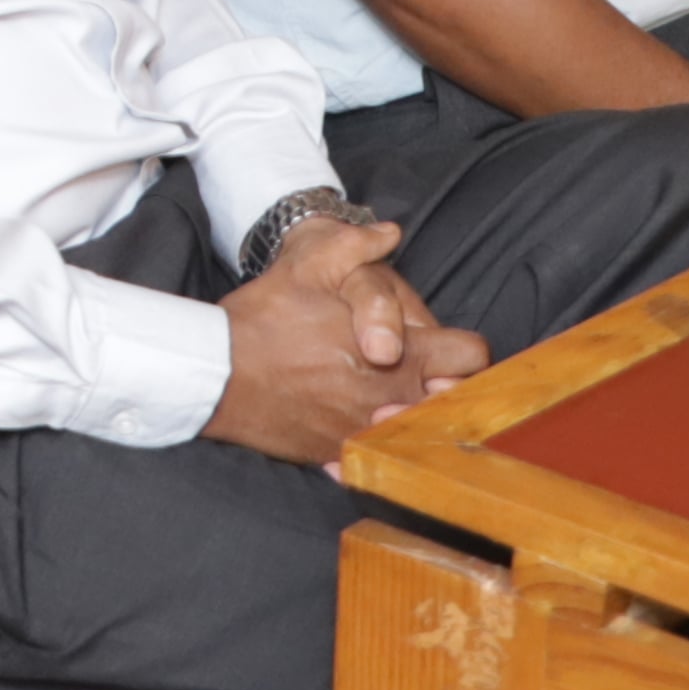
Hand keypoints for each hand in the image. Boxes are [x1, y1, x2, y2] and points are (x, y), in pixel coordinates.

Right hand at [202, 212, 479, 470]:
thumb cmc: (265, 318)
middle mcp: (395, 396)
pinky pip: (379, 457)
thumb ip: (356, 244)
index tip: (441, 346)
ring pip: (422, 434)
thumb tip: (391, 231)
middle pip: (458, 403)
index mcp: (402, 352)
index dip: (463, 349)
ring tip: (391, 400)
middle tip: (424, 376)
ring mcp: (370, 429)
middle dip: (447, 389)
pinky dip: (377, 445)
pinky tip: (358, 425)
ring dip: (415, 418)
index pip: (473, 355)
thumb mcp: (308, 266)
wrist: (215, 372)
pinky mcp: (341, 453)